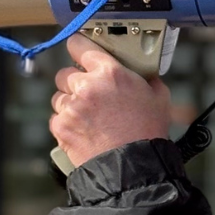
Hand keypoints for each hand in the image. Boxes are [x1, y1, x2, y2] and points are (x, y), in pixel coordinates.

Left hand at [50, 34, 172, 169]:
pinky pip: (56, 118)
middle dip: (75, 82)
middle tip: (89, 95)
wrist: (133, 168)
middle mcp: (87, 86)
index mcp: (110, 73)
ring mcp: (71, 107)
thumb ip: (147, 79)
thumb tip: (145, 74)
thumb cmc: (147, 134)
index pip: (80, 46)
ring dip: (69, 104)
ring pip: (58, 96)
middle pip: (65, 73)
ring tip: (88, 118)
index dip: (78, 47)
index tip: (77, 49)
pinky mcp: (62, 127)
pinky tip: (83, 131)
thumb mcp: (159, 98)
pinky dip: (66, 123)